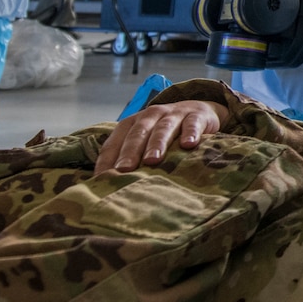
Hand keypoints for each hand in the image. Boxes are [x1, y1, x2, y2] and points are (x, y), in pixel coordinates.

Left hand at [95, 99, 222, 173]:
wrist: (199, 112)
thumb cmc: (166, 135)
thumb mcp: (146, 143)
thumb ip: (130, 162)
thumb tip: (109, 189)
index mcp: (132, 124)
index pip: (115, 142)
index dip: (108, 160)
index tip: (103, 181)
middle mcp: (150, 116)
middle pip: (137, 134)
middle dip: (129, 152)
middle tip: (123, 170)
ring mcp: (174, 115)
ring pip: (163, 128)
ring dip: (157, 144)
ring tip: (152, 160)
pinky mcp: (197, 116)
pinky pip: (192, 124)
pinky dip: (190, 133)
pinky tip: (188, 145)